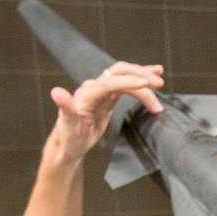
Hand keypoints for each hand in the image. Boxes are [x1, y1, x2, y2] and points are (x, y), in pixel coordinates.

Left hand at [49, 61, 164, 164]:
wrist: (69, 144)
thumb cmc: (68, 137)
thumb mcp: (67, 126)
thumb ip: (64, 108)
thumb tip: (56, 92)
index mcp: (87, 93)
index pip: (110, 82)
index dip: (128, 81)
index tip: (146, 85)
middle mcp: (95, 87)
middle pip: (119, 72)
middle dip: (139, 74)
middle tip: (158, 83)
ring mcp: (102, 91)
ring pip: (125, 76)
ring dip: (143, 78)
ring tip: (160, 84)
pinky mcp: (109, 97)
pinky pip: (126, 85)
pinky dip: (139, 82)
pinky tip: (151, 82)